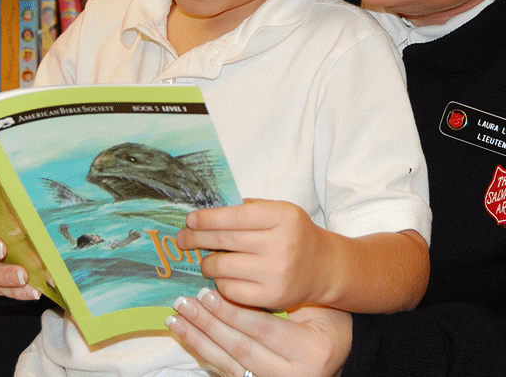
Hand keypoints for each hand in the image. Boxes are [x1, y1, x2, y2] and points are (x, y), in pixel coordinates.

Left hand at [167, 288, 350, 376]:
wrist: (335, 353)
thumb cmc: (327, 319)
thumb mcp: (316, 305)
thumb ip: (283, 295)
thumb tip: (238, 273)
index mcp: (309, 352)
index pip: (263, 330)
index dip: (233, 312)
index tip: (208, 292)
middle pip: (241, 348)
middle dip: (209, 324)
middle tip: (186, 302)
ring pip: (229, 363)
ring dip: (199, 339)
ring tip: (177, 318)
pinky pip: (226, 371)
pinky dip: (203, 352)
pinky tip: (186, 336)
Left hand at [177, 199, 327, 309]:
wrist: (323, 266)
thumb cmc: (294, 233)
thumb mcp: (278, 211)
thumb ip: (247, 209)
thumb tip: (205, 214)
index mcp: (282, 216)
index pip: (234, 216)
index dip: (207, 218)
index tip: (189, 220)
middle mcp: (281, 244)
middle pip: (224, 240)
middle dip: (196, 239)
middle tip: (182, 239)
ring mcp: (276, 272)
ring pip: (222, 267)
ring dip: (207, 263)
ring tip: (205, 259)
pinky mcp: (271, 297)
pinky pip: (230, 290)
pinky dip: (220, 283)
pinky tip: (221, 277)